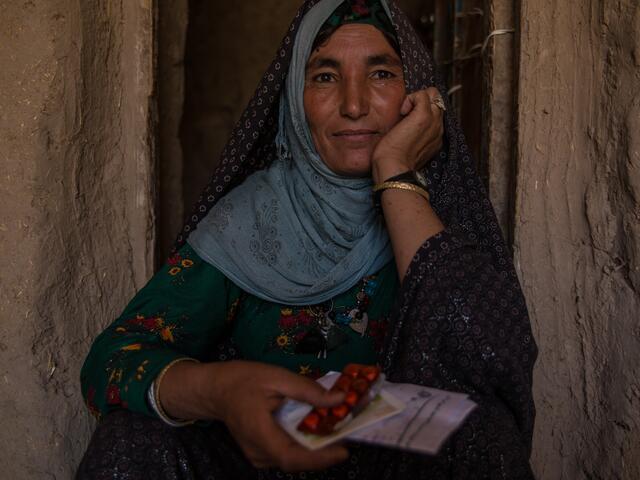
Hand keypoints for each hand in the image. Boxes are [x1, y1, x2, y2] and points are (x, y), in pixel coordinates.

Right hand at [160, 360, 348, 471]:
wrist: (215, 388)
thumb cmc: (242, 380)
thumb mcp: (276, 377)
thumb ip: (307, 390)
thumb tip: (339, 399)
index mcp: (259, 433)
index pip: (292, 457)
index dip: (319, 458)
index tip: (343, 450)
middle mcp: (258, 451)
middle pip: (296, 460)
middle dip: (324, 450)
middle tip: (346, 434)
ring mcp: (257, 455)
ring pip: (292, 458)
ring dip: (315, 448)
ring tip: (336, 430)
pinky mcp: (260, 452)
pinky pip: (286, 453)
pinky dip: (303, 444)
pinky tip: (315, 429)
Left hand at [372, 87, 444, 182]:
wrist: (394, 168)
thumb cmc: (394, 161)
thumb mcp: (408, 147)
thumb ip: (413, 135)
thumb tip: (404, 120)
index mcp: (436, 138)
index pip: (436, 113)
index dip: (421, 110)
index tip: (407, 118)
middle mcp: (439, 128)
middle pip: (437, 101)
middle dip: (420, 101)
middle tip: (405, 114)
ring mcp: (433, 121)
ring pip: (433, 94)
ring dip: (416, 99)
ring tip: (404, 114)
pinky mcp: (424, 115)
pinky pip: (422, 94)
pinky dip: (410, 98)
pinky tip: (402, 113)